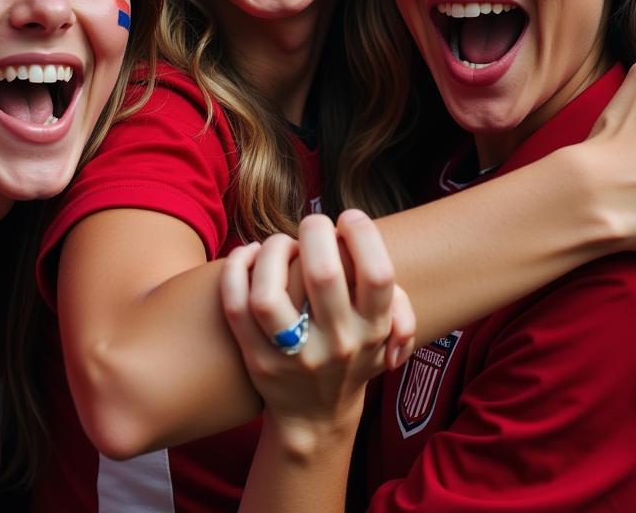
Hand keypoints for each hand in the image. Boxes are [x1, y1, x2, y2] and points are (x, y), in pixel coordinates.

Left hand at [221, 211, 414, 443]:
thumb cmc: (354, 357)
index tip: (349, 218)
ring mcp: (293, 356)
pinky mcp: (257, 360)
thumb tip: (387, 287)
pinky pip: (236, 309)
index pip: (377, 274)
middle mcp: (336, 344)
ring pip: (268, 294)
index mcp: (373, 329)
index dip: (363, 235)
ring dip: (271, 252)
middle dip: (314, 232)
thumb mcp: (388, 338)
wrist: (316, 419)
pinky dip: (235, 271)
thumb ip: (400, 307)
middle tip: (312, 224)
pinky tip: (248, 254)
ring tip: (280, 244)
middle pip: (323, 274)